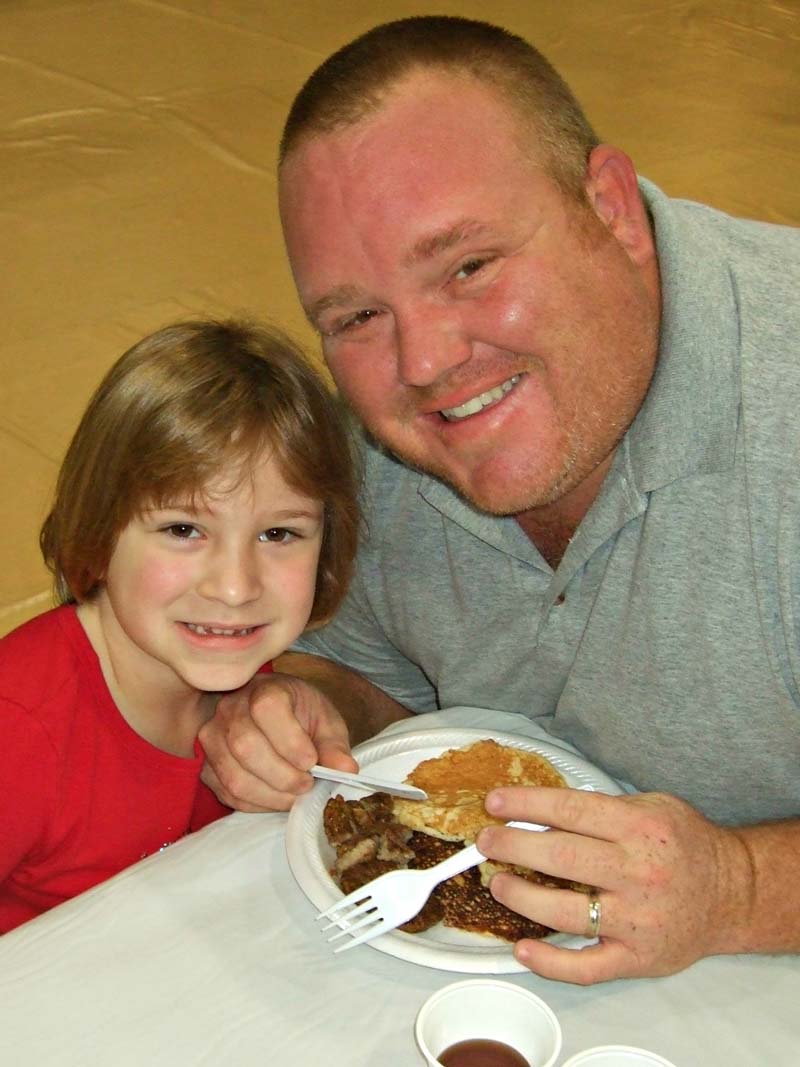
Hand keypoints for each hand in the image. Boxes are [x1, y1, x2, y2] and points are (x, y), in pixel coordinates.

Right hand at [198, 672, 356, 812]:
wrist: (274, 715)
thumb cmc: (301, 716)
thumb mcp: (325, 721)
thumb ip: (334, 745)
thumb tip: (346, 770)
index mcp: (264, 689)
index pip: (268, 710)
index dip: (291, 742)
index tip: (312, 761)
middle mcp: (230, 708)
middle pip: (246, 747)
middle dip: (283, 776)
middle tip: (307, 784)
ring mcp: (212, 737)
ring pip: (234, 776)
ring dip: (271, 795)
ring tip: (294, 794)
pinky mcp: (205, 765)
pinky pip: (227, 793)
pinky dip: (256, 804)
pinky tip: (276, 798)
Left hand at [475, 787, 751, 983]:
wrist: (731, 893)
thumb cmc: (685, 845)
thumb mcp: (652, 806)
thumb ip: (602, 807)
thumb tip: (541, 811)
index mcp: (639, 827)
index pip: (569, 809)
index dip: (525, 805)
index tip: (495, 804)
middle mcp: (638, 871)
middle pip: (560, 855)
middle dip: (513, 845)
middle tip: (487, 842)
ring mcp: (636, 918)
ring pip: (565, 911)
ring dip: (521, 896)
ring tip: (498, 883)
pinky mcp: (636, 957)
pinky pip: (586, 966)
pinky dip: (550, 962)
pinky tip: (523, 949)